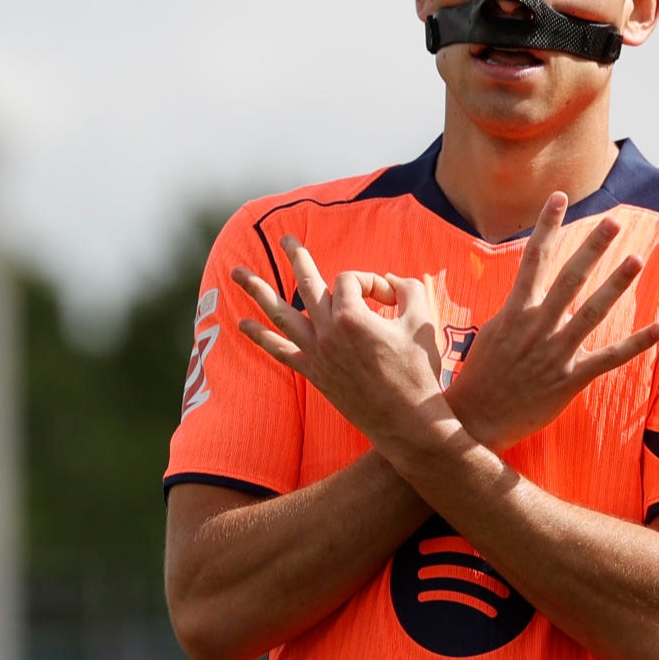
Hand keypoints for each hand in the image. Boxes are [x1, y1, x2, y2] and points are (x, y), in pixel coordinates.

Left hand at [232, 235, 445, 445]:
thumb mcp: (422, 320)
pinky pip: (281, 351)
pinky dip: (261, 337)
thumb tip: (390, 281)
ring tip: (236, 273)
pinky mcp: (315, 373)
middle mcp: (328, 333)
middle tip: (283, 239)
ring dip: (258, 291)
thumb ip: (407, 288)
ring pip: (281, 314)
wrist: (407, 420)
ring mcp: (317, 354)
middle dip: (295, 257)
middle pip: (305, 284)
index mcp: (353, 317)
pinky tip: (242, 324)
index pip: (352, 280)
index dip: (372, 282)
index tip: (391, 299)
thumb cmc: (418, 370)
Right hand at [446, 192, 658, 450]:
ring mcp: (555, 352)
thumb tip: (522, 294)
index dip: (548, 225)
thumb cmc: (479, 378)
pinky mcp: (569, 379)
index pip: (533, 258)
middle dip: (592, 247)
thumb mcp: (489, 335)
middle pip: (569, 276)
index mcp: (514, 311)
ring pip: (591, 310)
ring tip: (635, 259)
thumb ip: (511, 312)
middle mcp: (536, 325)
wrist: (472, 421)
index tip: (560, 197)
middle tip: (614, 221)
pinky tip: (658, 327)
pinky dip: (635, 343)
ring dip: (614, 284)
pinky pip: (608, 357)